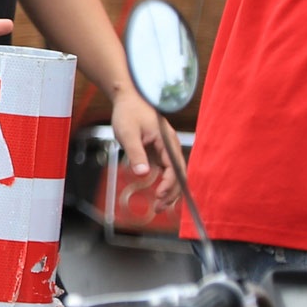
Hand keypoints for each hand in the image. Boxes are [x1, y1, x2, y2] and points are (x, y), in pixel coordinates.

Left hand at [110, 87, 179, 205]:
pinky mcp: (159, 151)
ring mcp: (166, 149)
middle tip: (158, 208)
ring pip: (173, 174)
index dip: (169, 183)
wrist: (128, 98)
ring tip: (159, 206)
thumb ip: (136, 153)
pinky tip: (158, 194)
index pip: (175, 167)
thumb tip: (142, 174)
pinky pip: (166, 171)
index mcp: (167, 141)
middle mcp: (170, 146)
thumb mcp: (128, 133)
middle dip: (171, 193)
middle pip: (178, 174)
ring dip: (169, 190)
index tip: (159, 195)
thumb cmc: (128, 113)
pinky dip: (164, 183)